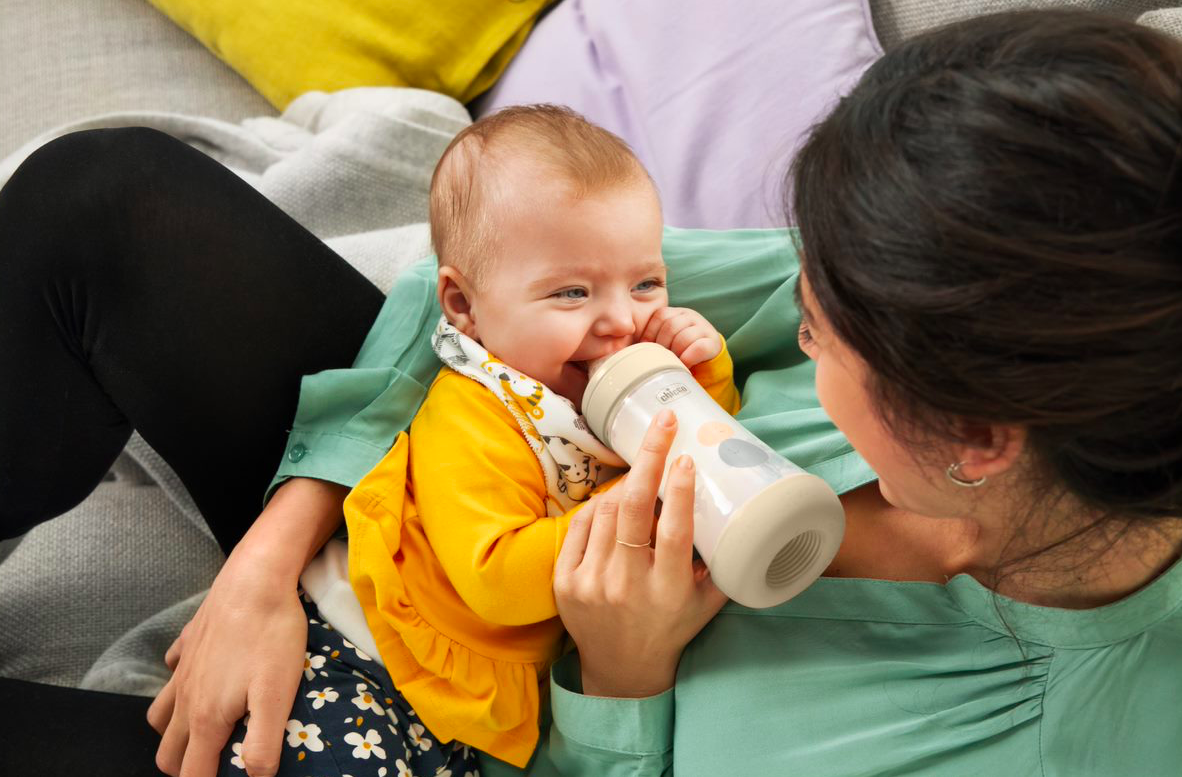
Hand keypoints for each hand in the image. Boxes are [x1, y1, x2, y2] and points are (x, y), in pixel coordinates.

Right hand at [147, 477, 346, 776]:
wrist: (256, 578)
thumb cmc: (271, 636)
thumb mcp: (276, 696)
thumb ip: (262, 744)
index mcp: (206, 718)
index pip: (190, 773)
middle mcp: (186, 697)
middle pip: (166, 752)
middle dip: (184, 767)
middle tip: (213, 763)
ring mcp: (184, 668)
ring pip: (160, 714)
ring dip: (174, 731)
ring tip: (202, 731)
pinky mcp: (189, 641)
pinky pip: (172, 670)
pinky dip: (178, 683)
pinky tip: (201, 677)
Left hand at [554, 409, 728, 697]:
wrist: (622, 669)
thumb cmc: (672, 626)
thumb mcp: (707, 602)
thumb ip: (722, 561)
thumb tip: (738, 504)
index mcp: (668, 591)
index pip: (674, 533)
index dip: (681, 493)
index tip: (686, 459)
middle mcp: (627, 585)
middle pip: (634, 509)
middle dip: (649, 458)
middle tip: (662, 426)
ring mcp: (591, 582)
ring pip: (607, 510)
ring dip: (627, 484)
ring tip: (642, 476)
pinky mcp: (566, 580)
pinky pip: (582, 523)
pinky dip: (600, 505)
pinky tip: (615, 501)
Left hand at [640, 307, 721, 367]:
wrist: (707, 359)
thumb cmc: (680, 350)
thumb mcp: (666, 340)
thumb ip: (651, 340)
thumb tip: (625, 348)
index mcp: (677, 313)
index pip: (661, 315)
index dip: (651, 333)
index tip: (646, 348)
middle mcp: (690, 316)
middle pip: (671, 326)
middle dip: (663, 345)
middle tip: (661, 358)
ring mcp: (703, 328)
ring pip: (683, 337)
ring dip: (675, 353)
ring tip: (673, 362)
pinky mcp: (713, 342)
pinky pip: (698, 348)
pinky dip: (688, 359)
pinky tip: (684, 365)